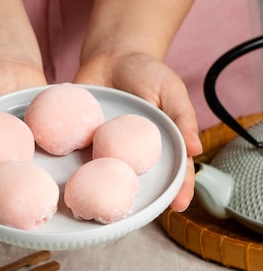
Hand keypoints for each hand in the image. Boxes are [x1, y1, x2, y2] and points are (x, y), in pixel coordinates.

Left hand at [74, 51, 202, 211]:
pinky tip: (74, 183)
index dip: (179, 189)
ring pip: (109, 176)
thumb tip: (195, 149)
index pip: (175, 170)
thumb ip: (182, 116)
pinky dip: (77, 170)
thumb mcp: (170, 89)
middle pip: (140, 181)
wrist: (110, 54)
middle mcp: (134, 152)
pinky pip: (81, 157)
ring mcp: (107, 148)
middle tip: (138, 216)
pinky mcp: (84, 140)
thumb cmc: (146, 71)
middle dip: (140, 200)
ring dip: (106, 191)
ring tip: (104, 210)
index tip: (179, 206)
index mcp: (159, 143)